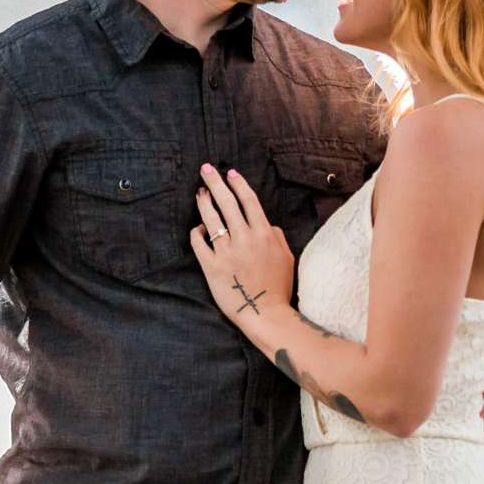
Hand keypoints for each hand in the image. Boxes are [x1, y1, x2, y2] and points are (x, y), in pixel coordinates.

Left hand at [188, 163, 294, 331]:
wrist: (265, 314)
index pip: (248, 200)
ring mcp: (226, 252)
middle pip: (227, 203)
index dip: (238, 184)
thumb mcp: (286, 257)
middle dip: (216, 183)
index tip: (230, 173)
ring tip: (199, 193)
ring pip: (211, 220)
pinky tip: (198, 228)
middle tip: (205, 169)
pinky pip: (199, 243)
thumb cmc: (278, 287)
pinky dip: (196, 232)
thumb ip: (276, 236)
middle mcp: (244, 239)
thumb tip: (265, 223)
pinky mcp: (212, 266)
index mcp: (264, 234)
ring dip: (204, 203)